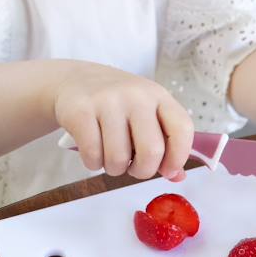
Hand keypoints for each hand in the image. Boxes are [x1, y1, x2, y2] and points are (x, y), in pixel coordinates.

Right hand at [53, 61, 193, 179]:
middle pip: (152, 151)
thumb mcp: (146, 114)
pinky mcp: (80, 111)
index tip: (168, 170)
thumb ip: (164, 143)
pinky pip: (93, 155)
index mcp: (159, 96)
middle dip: (143, 171)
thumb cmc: (117, 104)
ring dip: (115, 168)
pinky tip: (94, 153)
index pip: (182, 128)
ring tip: (110, 157)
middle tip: (134, 168)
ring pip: (119, 158)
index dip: (179, 157)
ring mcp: (108, 101)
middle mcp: (136, 95)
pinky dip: (93, 164)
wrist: (73, 80)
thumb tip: (178, 177)